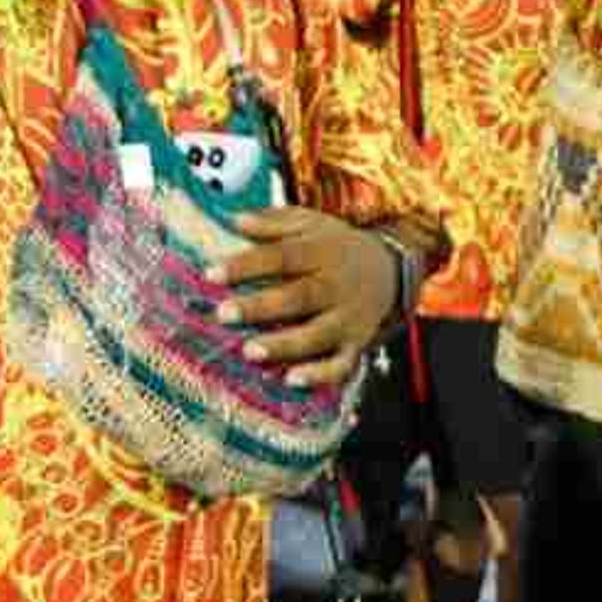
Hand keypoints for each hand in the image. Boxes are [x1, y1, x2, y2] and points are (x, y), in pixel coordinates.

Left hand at [215, 207, 404, 388]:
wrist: (391, 271)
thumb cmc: (334, 247)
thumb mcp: (309, 223)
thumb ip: (273, 222)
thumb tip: (235, 220)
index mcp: (322, 253)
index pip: (282, 257)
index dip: (247, 265)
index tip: (210, 274)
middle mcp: (337, 286)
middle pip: (299, 297)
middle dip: (260, 307)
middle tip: (222, 313)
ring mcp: (348, 319)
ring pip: (318, 334)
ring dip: (284, 345)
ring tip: (249, 351)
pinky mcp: (356, 345)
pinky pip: (341, 364)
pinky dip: (320, 375)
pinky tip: (291, 381)